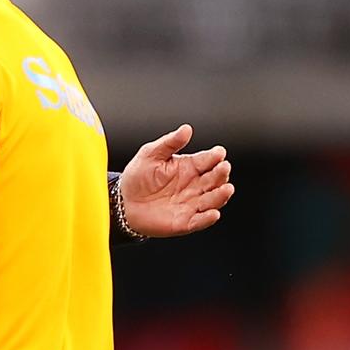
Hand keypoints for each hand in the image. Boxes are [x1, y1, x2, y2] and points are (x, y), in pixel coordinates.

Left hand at [119, 124, 234, 236]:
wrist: (123, 201)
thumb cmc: (137, 177)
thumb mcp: (150, 154)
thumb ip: (169, 142)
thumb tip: (186, 128)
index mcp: (189, 167)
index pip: (207, 160)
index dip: (215, 156)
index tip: (219, 152)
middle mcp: (194, 185)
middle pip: (215, 179)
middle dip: (221, 173)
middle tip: (223, 167)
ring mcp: (192, 203)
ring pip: (212, 199)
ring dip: (221, 195)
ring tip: (226, 188)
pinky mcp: (186, 221)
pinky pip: (200, 221)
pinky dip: (208, 218)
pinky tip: (213, 213)